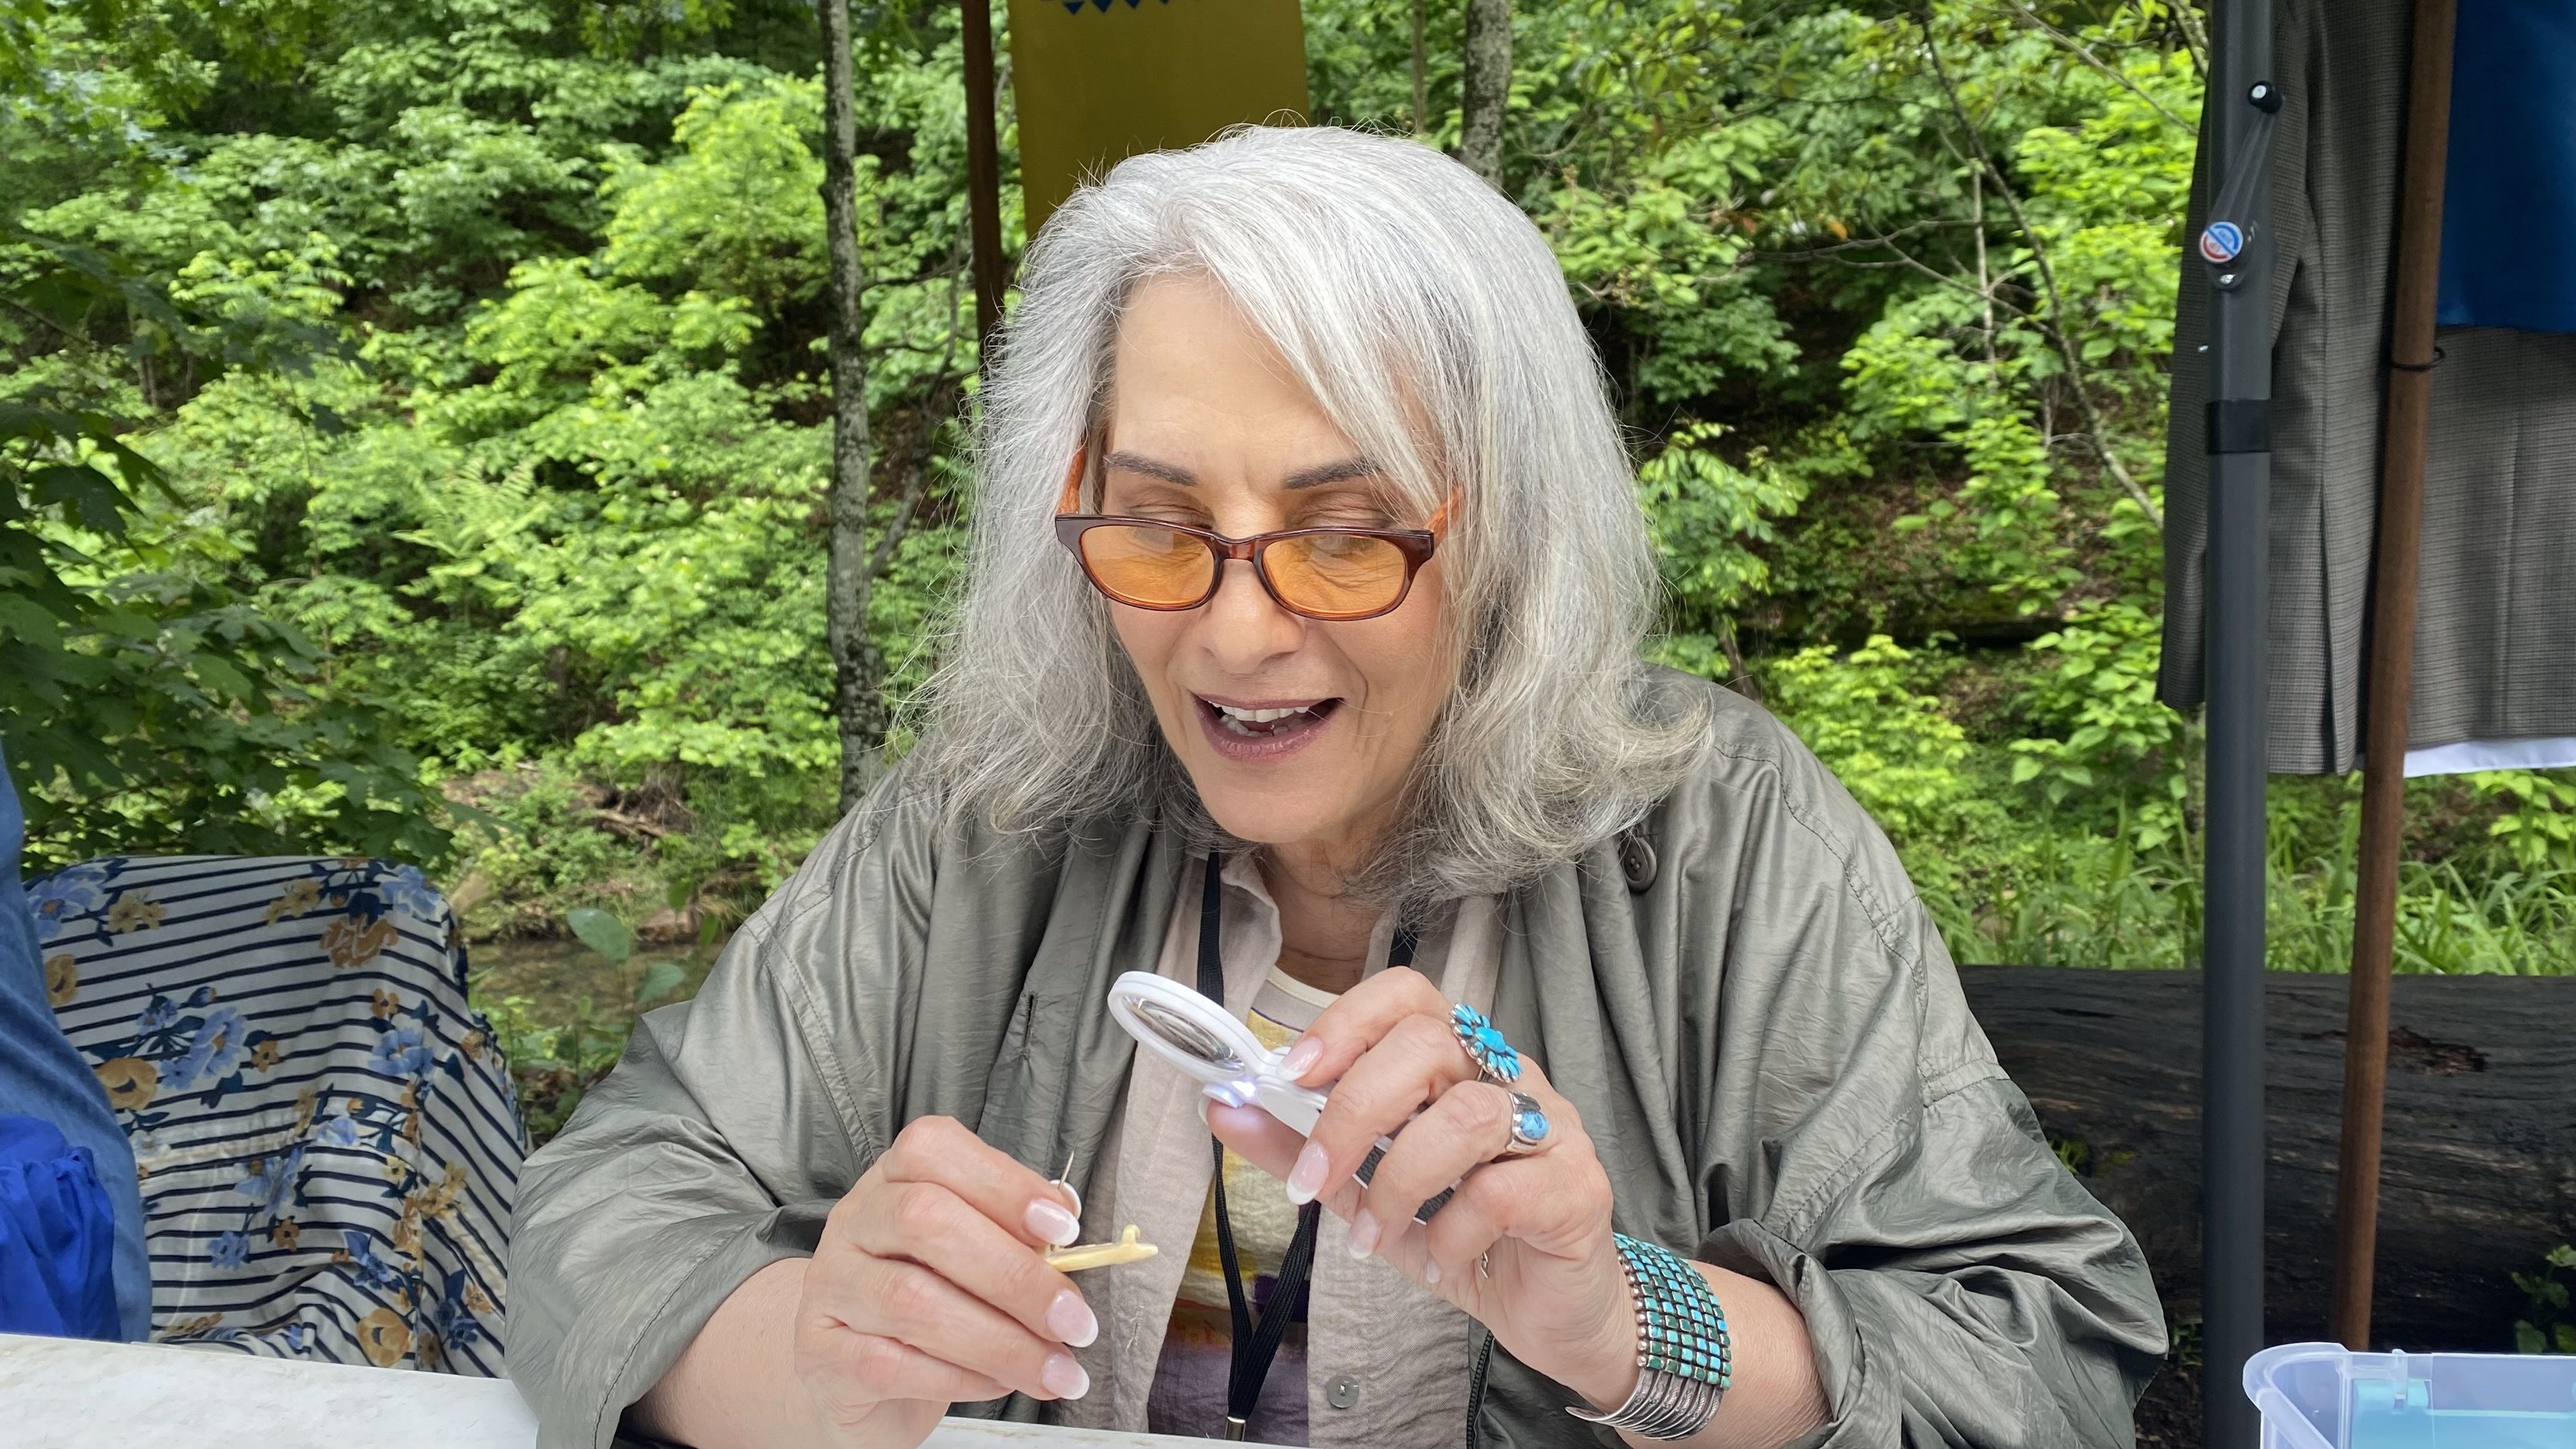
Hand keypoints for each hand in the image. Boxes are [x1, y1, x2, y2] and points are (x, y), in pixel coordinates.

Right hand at [792, 1116, 1098, 1446]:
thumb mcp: (970, 1251)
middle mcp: (854, 1222)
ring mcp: (830, 1286)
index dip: (1004, 1184)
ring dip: (1000, 1341)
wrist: (852, 1370)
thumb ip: (1014, 1235)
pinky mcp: (820, 1354)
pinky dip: (959, 1377)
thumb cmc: (930, 1297)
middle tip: (1073, 1321)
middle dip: (1014, 1275)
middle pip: (926, 1221)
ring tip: (1055, 1369)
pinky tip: (1000, 1383)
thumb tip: (1067, 1233)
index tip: (1065, 1230)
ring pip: (911, 1300)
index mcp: (894, 1179)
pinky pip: (890, 1364)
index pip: (935, 1150)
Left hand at [1207, 969, 1642, 1411]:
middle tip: (1313, 1180)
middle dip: (1352, 1111)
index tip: (1291, 1074)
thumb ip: (1300, 1148)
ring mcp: (1552, 1127)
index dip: (1345, 1022)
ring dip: (1397, 1181)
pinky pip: (1502, 1191)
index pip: (1408, 996)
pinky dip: (1452, 1230)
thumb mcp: (1366, 1194)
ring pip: (1467, 1115)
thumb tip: (1224, 1107)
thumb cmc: (1464, 1237)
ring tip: (1373, 1237)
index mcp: (1459, 1062)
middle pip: (1428, 1042)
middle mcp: (1510, 1077)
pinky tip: (1443, 1257)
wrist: (1555, 1312)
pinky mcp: (1577, 1188)